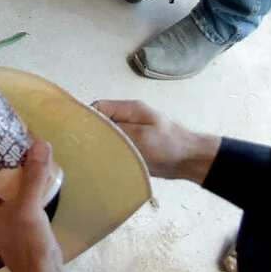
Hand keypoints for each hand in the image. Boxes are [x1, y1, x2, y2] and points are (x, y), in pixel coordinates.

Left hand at [0, 141, 66, 271]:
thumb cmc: (26, 241)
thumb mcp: (28, 206)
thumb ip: (33, 176)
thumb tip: (39, 144)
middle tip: (4, 136)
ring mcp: (2, 213)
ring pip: (0, 184)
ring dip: (9, 168)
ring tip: (20, 146)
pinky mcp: (17, 217)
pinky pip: (15, 192)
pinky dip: (22, 180)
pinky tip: (35, 168)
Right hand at [93, 100, 220, 182]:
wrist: (190, 161)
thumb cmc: (170, 146)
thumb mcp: (142, 137)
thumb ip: (117, 132)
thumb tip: (94, 130)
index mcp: (129, 109)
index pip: (98, 107)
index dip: (87, 119)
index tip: (80, 136)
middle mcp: (126, 118)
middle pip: (100, 122)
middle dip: (93, 135)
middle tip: (85, 150)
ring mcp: (129, 132)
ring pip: (105, 136)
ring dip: (101, 146)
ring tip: (94, 159)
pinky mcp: (131, 146)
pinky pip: (113, 148)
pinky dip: (109, 155)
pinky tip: (104, 164)